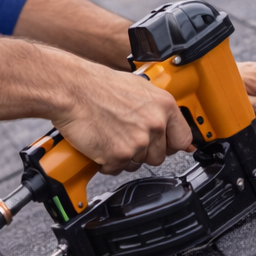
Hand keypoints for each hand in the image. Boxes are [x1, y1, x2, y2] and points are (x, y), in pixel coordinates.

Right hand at [54, 68, 195, 174]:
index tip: (167, 146)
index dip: (172, 145)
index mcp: (164, 106)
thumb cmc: (98, 86)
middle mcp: (154, 124)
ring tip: (110, 136)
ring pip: (138, 164)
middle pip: (159, 156)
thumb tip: (169, 124)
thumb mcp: (138, 88)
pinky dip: (107, 162)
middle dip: (143, 151)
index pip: (183, 139)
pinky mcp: (118, 156)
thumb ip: (157, 108)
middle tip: (125, 136)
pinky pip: (117, 169)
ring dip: (124, 156)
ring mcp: (137, 142)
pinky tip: (100, 144)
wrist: (72, 90)